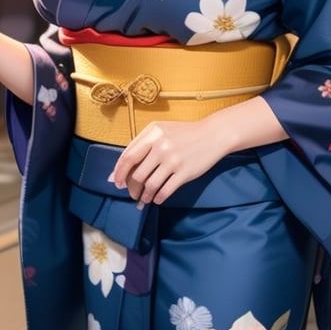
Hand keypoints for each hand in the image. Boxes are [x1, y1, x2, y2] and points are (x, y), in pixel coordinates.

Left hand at [111, 119, 227, 206]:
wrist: (213, 134)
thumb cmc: (184, 133)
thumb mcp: (161, 131)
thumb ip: (140, 146)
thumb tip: (118, 173)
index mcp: (152, 133)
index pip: (128, 157)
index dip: (119, 173)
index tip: (117, 183)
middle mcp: (161, 146)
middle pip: (137, 174)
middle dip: (131, 188)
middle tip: (132, 193)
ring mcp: (173, 160)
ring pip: (150, 185)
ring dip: (144, 195)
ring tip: (144, 198)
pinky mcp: (185, 172)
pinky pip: (165, 191)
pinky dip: (158, 198)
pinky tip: (157, 198)